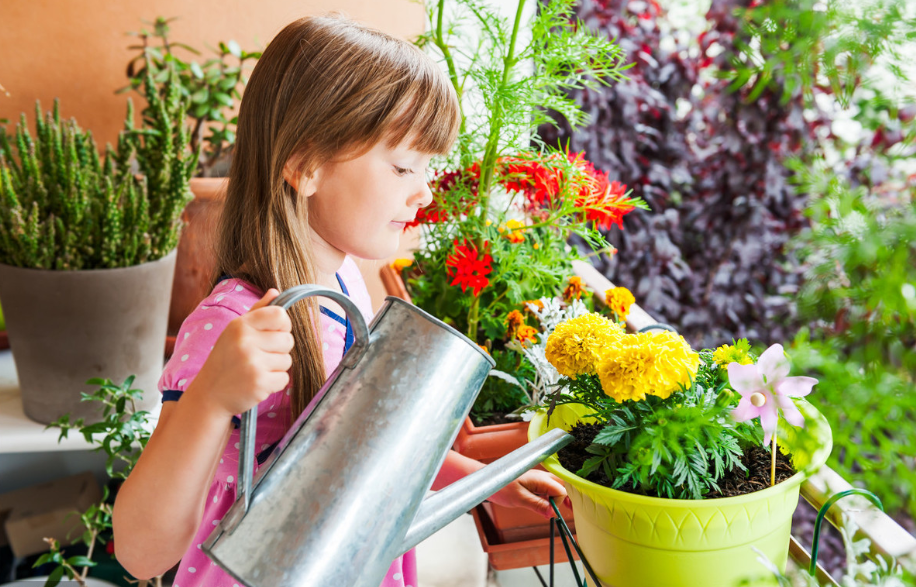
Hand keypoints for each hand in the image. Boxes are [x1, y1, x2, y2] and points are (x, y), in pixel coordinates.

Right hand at [186, 289, 293, 418]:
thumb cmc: (225, 360)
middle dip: (279, 350)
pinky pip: (284, 379)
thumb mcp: (235, 332)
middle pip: (288, 340)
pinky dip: (274, 383)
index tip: (272, 335)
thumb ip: (257, 312)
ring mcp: (252, 363)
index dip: (282, 326)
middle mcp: (245, 341)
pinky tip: (257, 382)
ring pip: (287, 360)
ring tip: (255, 370)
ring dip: (276, 368)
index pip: (280, 315)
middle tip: (259, 357)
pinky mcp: (259, 383)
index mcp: (240, 325)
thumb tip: (275, 292)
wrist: (209, 395)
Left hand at [487, 469, 569, 518]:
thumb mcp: (519, 499)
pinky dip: (551, 497)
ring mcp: (537, 480)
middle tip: (571, 510)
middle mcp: (541, 477)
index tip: (552, 513)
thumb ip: (537, 505)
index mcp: (540, 478)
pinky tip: (550, 506)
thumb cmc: (501, 487)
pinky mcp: (532, 484)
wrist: (488, 481)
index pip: (560, 490)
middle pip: (561, 485)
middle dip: (567, 497)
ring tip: (565, 509)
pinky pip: (547, 489)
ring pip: (555, 486)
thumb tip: (553, 513)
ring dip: (560, 497)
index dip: (560, 502)